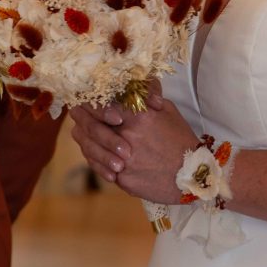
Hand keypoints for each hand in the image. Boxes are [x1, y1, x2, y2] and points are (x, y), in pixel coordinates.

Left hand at [69, 83, 198, 203]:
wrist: (191, 176)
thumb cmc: (181, 140)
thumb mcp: (168, 111)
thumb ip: (146, 97)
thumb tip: (132, 86)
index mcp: (138, 117)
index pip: (103, 103)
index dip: (92, 100)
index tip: (86, 98)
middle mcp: (127, 138)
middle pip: (90, 125)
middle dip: (81, 117)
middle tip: (75, 112)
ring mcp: (122, 161)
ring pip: (90, 148)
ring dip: (85, 139)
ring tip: (83, 134)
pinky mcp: (122, 180)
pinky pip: (100, 168)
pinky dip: (97, 160)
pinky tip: (98, 155)